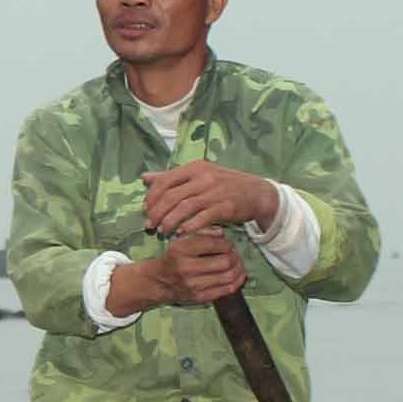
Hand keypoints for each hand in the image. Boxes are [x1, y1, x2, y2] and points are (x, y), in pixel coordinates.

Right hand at [106, 229, 249, 315]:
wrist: (159, 281)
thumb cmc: (173, 258)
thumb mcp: (182, 240)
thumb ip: (202, 232)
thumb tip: (222, 232)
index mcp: (181, 250)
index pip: (214, 244)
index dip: (227, 244)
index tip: (228, 245)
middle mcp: (185, 268)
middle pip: (225, 261)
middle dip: (235, 256)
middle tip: (234, 254)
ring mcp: (192, 285)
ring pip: (228, 276)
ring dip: (238, 269)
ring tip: (237, 264)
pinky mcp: (198, 297)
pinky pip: (226, 290)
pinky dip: (236, 282)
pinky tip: (237, 276)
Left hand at [140, 161, 278, 239]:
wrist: (257, 193)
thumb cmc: (224, 184)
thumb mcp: (199, 175)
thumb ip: (171, 178)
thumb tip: (145, 178)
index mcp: (195, 167)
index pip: (165, 181)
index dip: (151, 197)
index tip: (145, 210)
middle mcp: (204, 177)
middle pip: (172, 196)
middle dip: (157, 213)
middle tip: (150, 225)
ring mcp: (215, 192)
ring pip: (184, 207)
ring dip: (169, 221)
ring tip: (162, 231)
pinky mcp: (225, 207)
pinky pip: (202, 218)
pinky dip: (189, 226)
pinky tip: (181, 233)